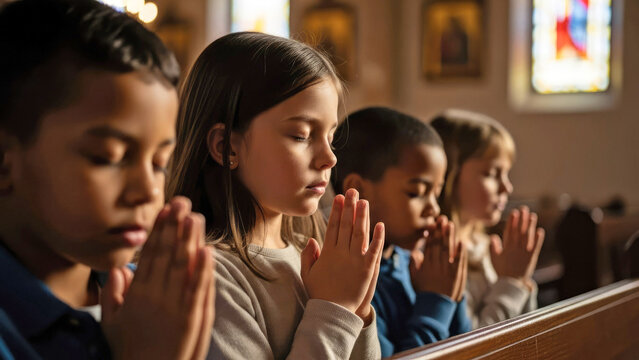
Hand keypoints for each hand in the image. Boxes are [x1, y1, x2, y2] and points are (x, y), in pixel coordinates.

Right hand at [101, 197, 215, 359]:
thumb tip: (117, 270)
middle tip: (182, 202)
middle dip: (175, 227)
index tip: (165, 210)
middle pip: (166, 254)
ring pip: (182, 267)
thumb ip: (112, 295)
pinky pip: (197, 289)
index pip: (149, 255)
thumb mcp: (111, 322)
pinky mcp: (191, 318)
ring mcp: (174, 306)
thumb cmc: (130, 350)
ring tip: (195, 217)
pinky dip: (203, 270)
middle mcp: (154, 295)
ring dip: (189, 240)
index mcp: (137, 294)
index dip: (158, 231)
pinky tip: (207, 251)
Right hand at [300, 189, 383, 324]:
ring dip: (363, 216)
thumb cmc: (320, 294)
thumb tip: (312, 239)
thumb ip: (308, 256)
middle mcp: (342, 252)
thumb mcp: (308, 274)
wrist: (333, 312)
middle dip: (350, 206)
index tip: (340, 197)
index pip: (333, 226)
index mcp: (328, 252)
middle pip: (347, 225)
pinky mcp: (368, 269)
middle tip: (353, 191)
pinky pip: (374, 249)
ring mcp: (355, 260)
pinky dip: (377, 237)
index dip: (338, 210)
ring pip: (360, 233)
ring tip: (365, 201)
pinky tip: (380, 225)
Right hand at [410, 216, 467, 301]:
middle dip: (441, 231)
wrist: (434, 306)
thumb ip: (413, 264)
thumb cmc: (424, 291)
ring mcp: (447, 269)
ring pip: (448, 250)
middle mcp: (436, 264)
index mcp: (426, 264)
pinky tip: (462, 242)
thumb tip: (414, 252)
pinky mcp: (456, 275)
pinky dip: (460, 252)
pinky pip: (459, 261)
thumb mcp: (414, 278)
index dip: (432, 233)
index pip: (430, 245)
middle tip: (442, 218)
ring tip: (451, 224)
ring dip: (449, 237)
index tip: (434, 223)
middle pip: (439, 244)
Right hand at [490, 206, 544, 282]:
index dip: (512, 221)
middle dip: (522, 220)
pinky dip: (538, 239)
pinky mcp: (531, 257)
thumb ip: (493, 247)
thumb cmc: (502, 270)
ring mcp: (524, 252)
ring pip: (527, 237)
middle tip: (524, 209)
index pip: (509, 231)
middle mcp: (515, 248)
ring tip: (533, 215)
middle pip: (519, 231)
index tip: (514, 212)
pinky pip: (535, 247)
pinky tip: (540, 231)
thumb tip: (493, 236)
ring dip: (530, 226)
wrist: (511, 283)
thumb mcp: (494, 258)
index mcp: (506, 247)